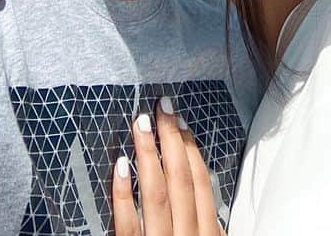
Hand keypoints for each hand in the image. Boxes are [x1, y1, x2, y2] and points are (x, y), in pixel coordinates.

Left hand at [113, 98, 223, 235]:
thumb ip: (209, 225)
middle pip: (180, 180)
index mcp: (207, 233)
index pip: (200, 182)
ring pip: (156, 194)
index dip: (190, 147)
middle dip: (171, 139)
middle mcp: (186, 235)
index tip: (180, 121)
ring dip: (148, 154)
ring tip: (142, 123)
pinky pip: (127, 223)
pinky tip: (121, 165)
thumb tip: (206, 196)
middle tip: (162, 108)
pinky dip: (124, 193)